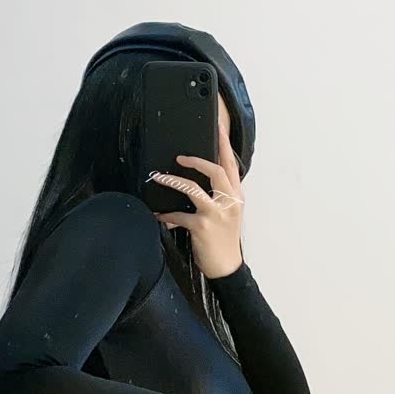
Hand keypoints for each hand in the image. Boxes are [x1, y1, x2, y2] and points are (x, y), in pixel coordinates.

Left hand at [147, 116, 244, 279]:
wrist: (227, 267)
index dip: (224, 143)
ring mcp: (217, 214)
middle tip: (180, 156)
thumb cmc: (225, 239)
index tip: (218, 126)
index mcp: (236, 195)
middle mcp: (230, 202)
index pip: (231, 164)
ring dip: (174, 181)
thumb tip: (199, 177)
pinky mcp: (202, 227)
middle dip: (197, 160)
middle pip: (217, 171)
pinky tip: (158, 215)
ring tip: (159, 177)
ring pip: (194, 189)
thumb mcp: (228, 213)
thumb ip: (218, 195)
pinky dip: (167, 215)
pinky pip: (180, 215)